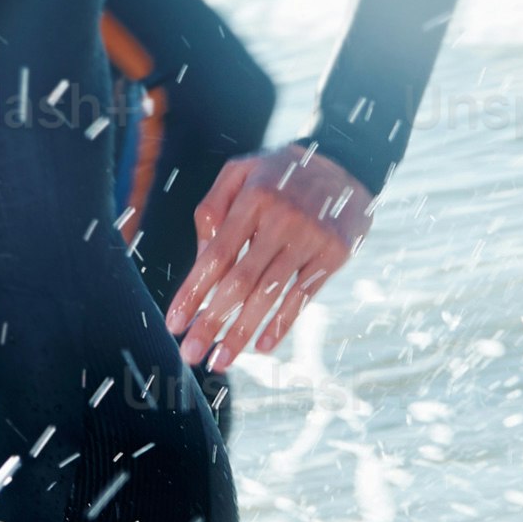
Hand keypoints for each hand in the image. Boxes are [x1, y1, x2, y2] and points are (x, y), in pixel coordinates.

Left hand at [170, 144, 373, 369]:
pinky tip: (261, 346)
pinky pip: (303, 297)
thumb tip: (199, 261)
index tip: (175, 324)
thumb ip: (213, 210)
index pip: (215, 255)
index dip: (193, 293)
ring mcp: (310, 239)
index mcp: (252, 199)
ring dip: (242, 333)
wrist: (347, 161)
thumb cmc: (280, 172)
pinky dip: (281, 324)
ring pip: (269, 295)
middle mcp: (281, 220)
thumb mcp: (241, 173)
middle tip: (192, 354)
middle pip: (239, 282)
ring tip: (221, 360)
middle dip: (212, 322)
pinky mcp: (333, 254)